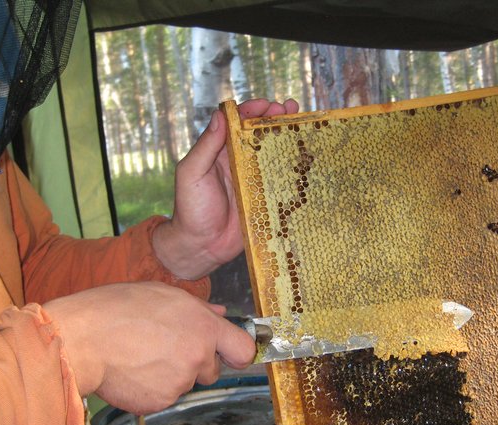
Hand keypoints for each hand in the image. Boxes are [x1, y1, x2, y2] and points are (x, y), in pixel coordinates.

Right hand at [43, 282, 255, 413]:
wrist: (83, 340)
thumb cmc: (116, 310)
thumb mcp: (163, 294)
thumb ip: (198, 309)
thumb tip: (220, 315)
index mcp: (204, 328)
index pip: (243, 350)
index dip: (237, 352)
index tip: (231, 353)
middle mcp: (198, 357)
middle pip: (212, 370)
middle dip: (195, 363)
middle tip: (165, 347)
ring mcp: (180, 383)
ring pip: (185, 383)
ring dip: (171, 375)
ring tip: (141, 355)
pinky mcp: (160, 402)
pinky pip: (163, 397)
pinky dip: (152, 389)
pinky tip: (133, 371)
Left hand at [153, 98, 298, 279]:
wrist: (201, 246)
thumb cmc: (191, 209)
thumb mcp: (191, 173)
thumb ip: (205, 146)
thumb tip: (220, 115)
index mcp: (220, 151)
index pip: (238, 123)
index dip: (253, 110)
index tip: (266, 104)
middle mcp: (238, 161)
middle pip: (260, 133)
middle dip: (275, 118)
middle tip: (289, 109)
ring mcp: (254, 179)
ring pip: (274, 152)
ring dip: (288, 136)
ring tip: (301, 122)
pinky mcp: (265, 198)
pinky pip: (281, 180)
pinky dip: (294, 168)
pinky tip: (306, 157)